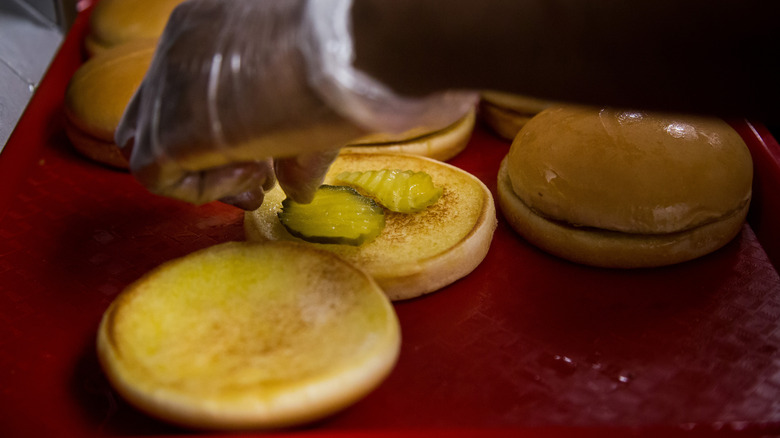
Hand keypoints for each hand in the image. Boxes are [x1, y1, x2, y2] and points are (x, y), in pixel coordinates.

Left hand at [116, 0, 475, 209]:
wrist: (343, 51)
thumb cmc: (344, 58)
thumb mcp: (313, 96)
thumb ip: (297, 145)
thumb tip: (298, 192)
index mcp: (210, 25)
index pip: (185, 85)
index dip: (219, 130)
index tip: (262, 160)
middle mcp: (178, 47)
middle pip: (153, 113)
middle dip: (201, 157)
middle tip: (256, 181)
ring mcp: (165, 84)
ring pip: (145, 144)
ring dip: (201, 173)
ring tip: (258, 176)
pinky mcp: (168, 126)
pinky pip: (153, 175)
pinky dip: (199, 189)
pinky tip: (252, 173)